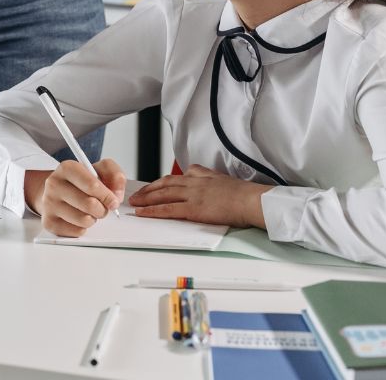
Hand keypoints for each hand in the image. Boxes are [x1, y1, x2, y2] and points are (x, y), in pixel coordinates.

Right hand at [27, 158, 126, 235]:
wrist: (57, 191)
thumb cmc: (81, 182)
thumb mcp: (100, 170)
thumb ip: (115, 175)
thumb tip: (117, 196)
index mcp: (67, 168)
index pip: (92, 185)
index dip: (107, 196)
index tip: (113, 201)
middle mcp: (54, 184)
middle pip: (90, 204)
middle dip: (102, 209)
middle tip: (101, 206)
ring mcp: (49, 204)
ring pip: (84, 220)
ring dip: (93, 218)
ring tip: (89, 211)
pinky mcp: (49, 222)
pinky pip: (77, 231)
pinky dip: (83, 227)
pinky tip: (78, 218)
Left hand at [130, 165, 270, 227]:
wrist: (251, 200)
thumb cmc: (242, 193)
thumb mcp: (221, 177)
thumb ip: (206, 174)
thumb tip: (196, 172)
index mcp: (200, 175)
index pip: (174, 178)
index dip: (160, 183)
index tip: (151, 186)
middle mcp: (193, 182)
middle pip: (164, 185)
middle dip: (148, 190)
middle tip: (136, 195)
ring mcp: (192, 195)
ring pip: (162, 195)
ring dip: (145, 199)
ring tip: (134, 203)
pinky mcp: (193, 208)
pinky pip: (167, 210)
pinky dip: (152, 211)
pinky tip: (143, 213)